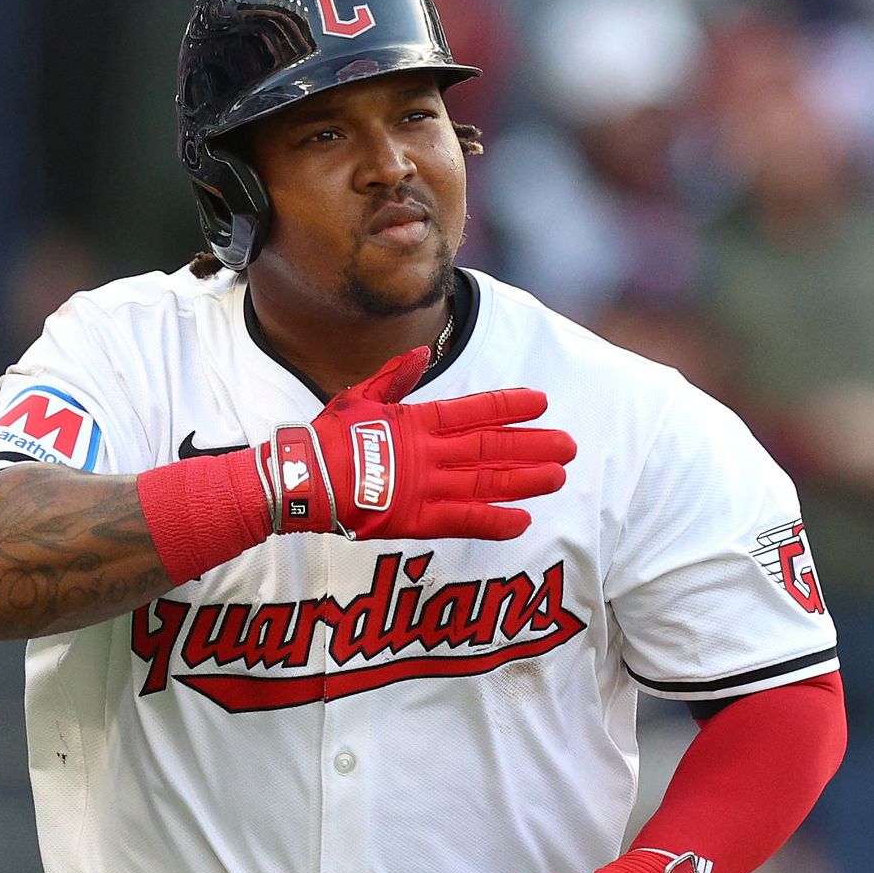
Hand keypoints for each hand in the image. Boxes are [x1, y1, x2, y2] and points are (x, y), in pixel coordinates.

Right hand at [258, 347, 575, 541]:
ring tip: (558, 477)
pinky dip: (495, 522)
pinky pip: (466, 521)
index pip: (476, 410)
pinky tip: (522, 521)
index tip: (542, 403)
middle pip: (493, 447)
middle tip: (568, 446)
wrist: (305, 479)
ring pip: (488, 482)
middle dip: (534, 446)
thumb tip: (423, 351)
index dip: (511, 406)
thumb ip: (397, 376)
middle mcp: (432, 452)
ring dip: (526, 480)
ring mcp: (428, 486)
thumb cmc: (330, 437)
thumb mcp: (362, 396)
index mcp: (419, 420)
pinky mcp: (419, 519)